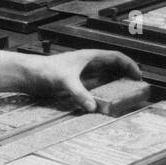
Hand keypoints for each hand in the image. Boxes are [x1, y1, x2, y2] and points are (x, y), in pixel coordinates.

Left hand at [22, 49, 141, 109]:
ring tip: (124, 94)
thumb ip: (80, 94)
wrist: (27, 74)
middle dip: (125, 75)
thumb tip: (92, 107)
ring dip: (115, 83)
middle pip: (112, 67)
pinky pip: (94, 87)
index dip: (129, 65)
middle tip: (135, 87)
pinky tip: (104, 102)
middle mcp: (87, 64)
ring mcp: (81, 74)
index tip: (138, 75)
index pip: (116, 57)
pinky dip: (102, 93)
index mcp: (89, 56)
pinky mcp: (75, 83)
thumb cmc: (44, 70)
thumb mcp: (65, 81)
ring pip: (104, 77)